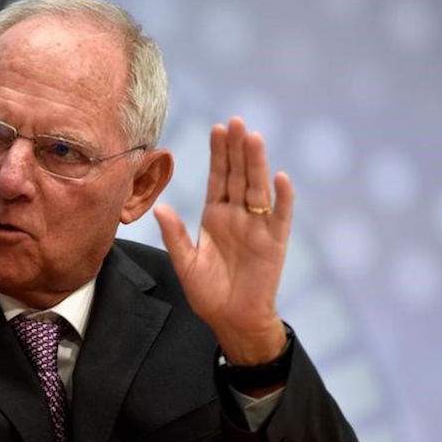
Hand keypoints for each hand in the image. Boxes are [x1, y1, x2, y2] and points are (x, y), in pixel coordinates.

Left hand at [154, 117, 294, 364]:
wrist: (232, 320)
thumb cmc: (209, 293)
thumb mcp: (186, 263)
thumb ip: (174, 235)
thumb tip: (160, 206)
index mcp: (215, 216)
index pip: (218, 178)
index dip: (218, 154)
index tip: (217, 128)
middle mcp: (238, 216)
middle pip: (238, 175)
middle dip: (237, 149)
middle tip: (236, 121)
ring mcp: (258, 227)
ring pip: (257, 188)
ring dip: (257, 164)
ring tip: (253, 138)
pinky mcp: (275, 243)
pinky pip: (280, 216)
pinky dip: (282, 199)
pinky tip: (281, 178)